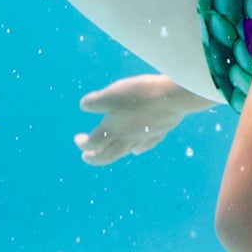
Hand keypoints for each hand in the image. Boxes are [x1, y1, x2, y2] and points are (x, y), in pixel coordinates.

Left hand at [74, 74, 197, 164]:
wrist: (173, 97)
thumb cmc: (139, 94)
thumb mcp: (111, 94)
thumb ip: (95, 102)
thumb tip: (83, 105)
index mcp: (113, 129)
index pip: (93, 143)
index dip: (83, 144)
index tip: (78, 139)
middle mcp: (127, 137)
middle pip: (107, 155)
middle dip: (95, 158)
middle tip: (86, 157)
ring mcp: (144, 137)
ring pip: (125, 152)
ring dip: (113, 155)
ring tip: (108, 154)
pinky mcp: (159, 132)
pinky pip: (144, 146)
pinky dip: (137, 149)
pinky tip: (137, 149)